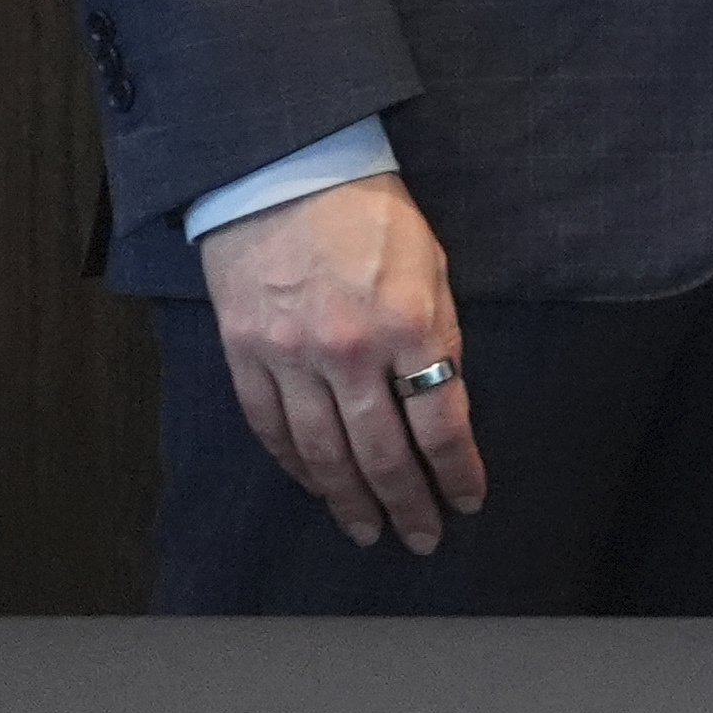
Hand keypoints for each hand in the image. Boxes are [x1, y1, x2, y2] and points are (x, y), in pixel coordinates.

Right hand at [199, 173, 485, 554]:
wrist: (285, 173)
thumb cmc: (372, 215)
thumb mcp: (433, 266)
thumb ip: (439, 336)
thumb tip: (443, 403)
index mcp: (410, 323)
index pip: (441, 422)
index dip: (457, 471)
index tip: (467, 501)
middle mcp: (350, 351)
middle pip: (382, 452)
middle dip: (406, 503)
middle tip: (421, 539)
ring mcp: (291, 357)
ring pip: (323, 453)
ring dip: (349, 500)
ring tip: (368, 531)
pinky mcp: (245, 355)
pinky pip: (272, 429)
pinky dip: (296, 466)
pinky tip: (317, 487)